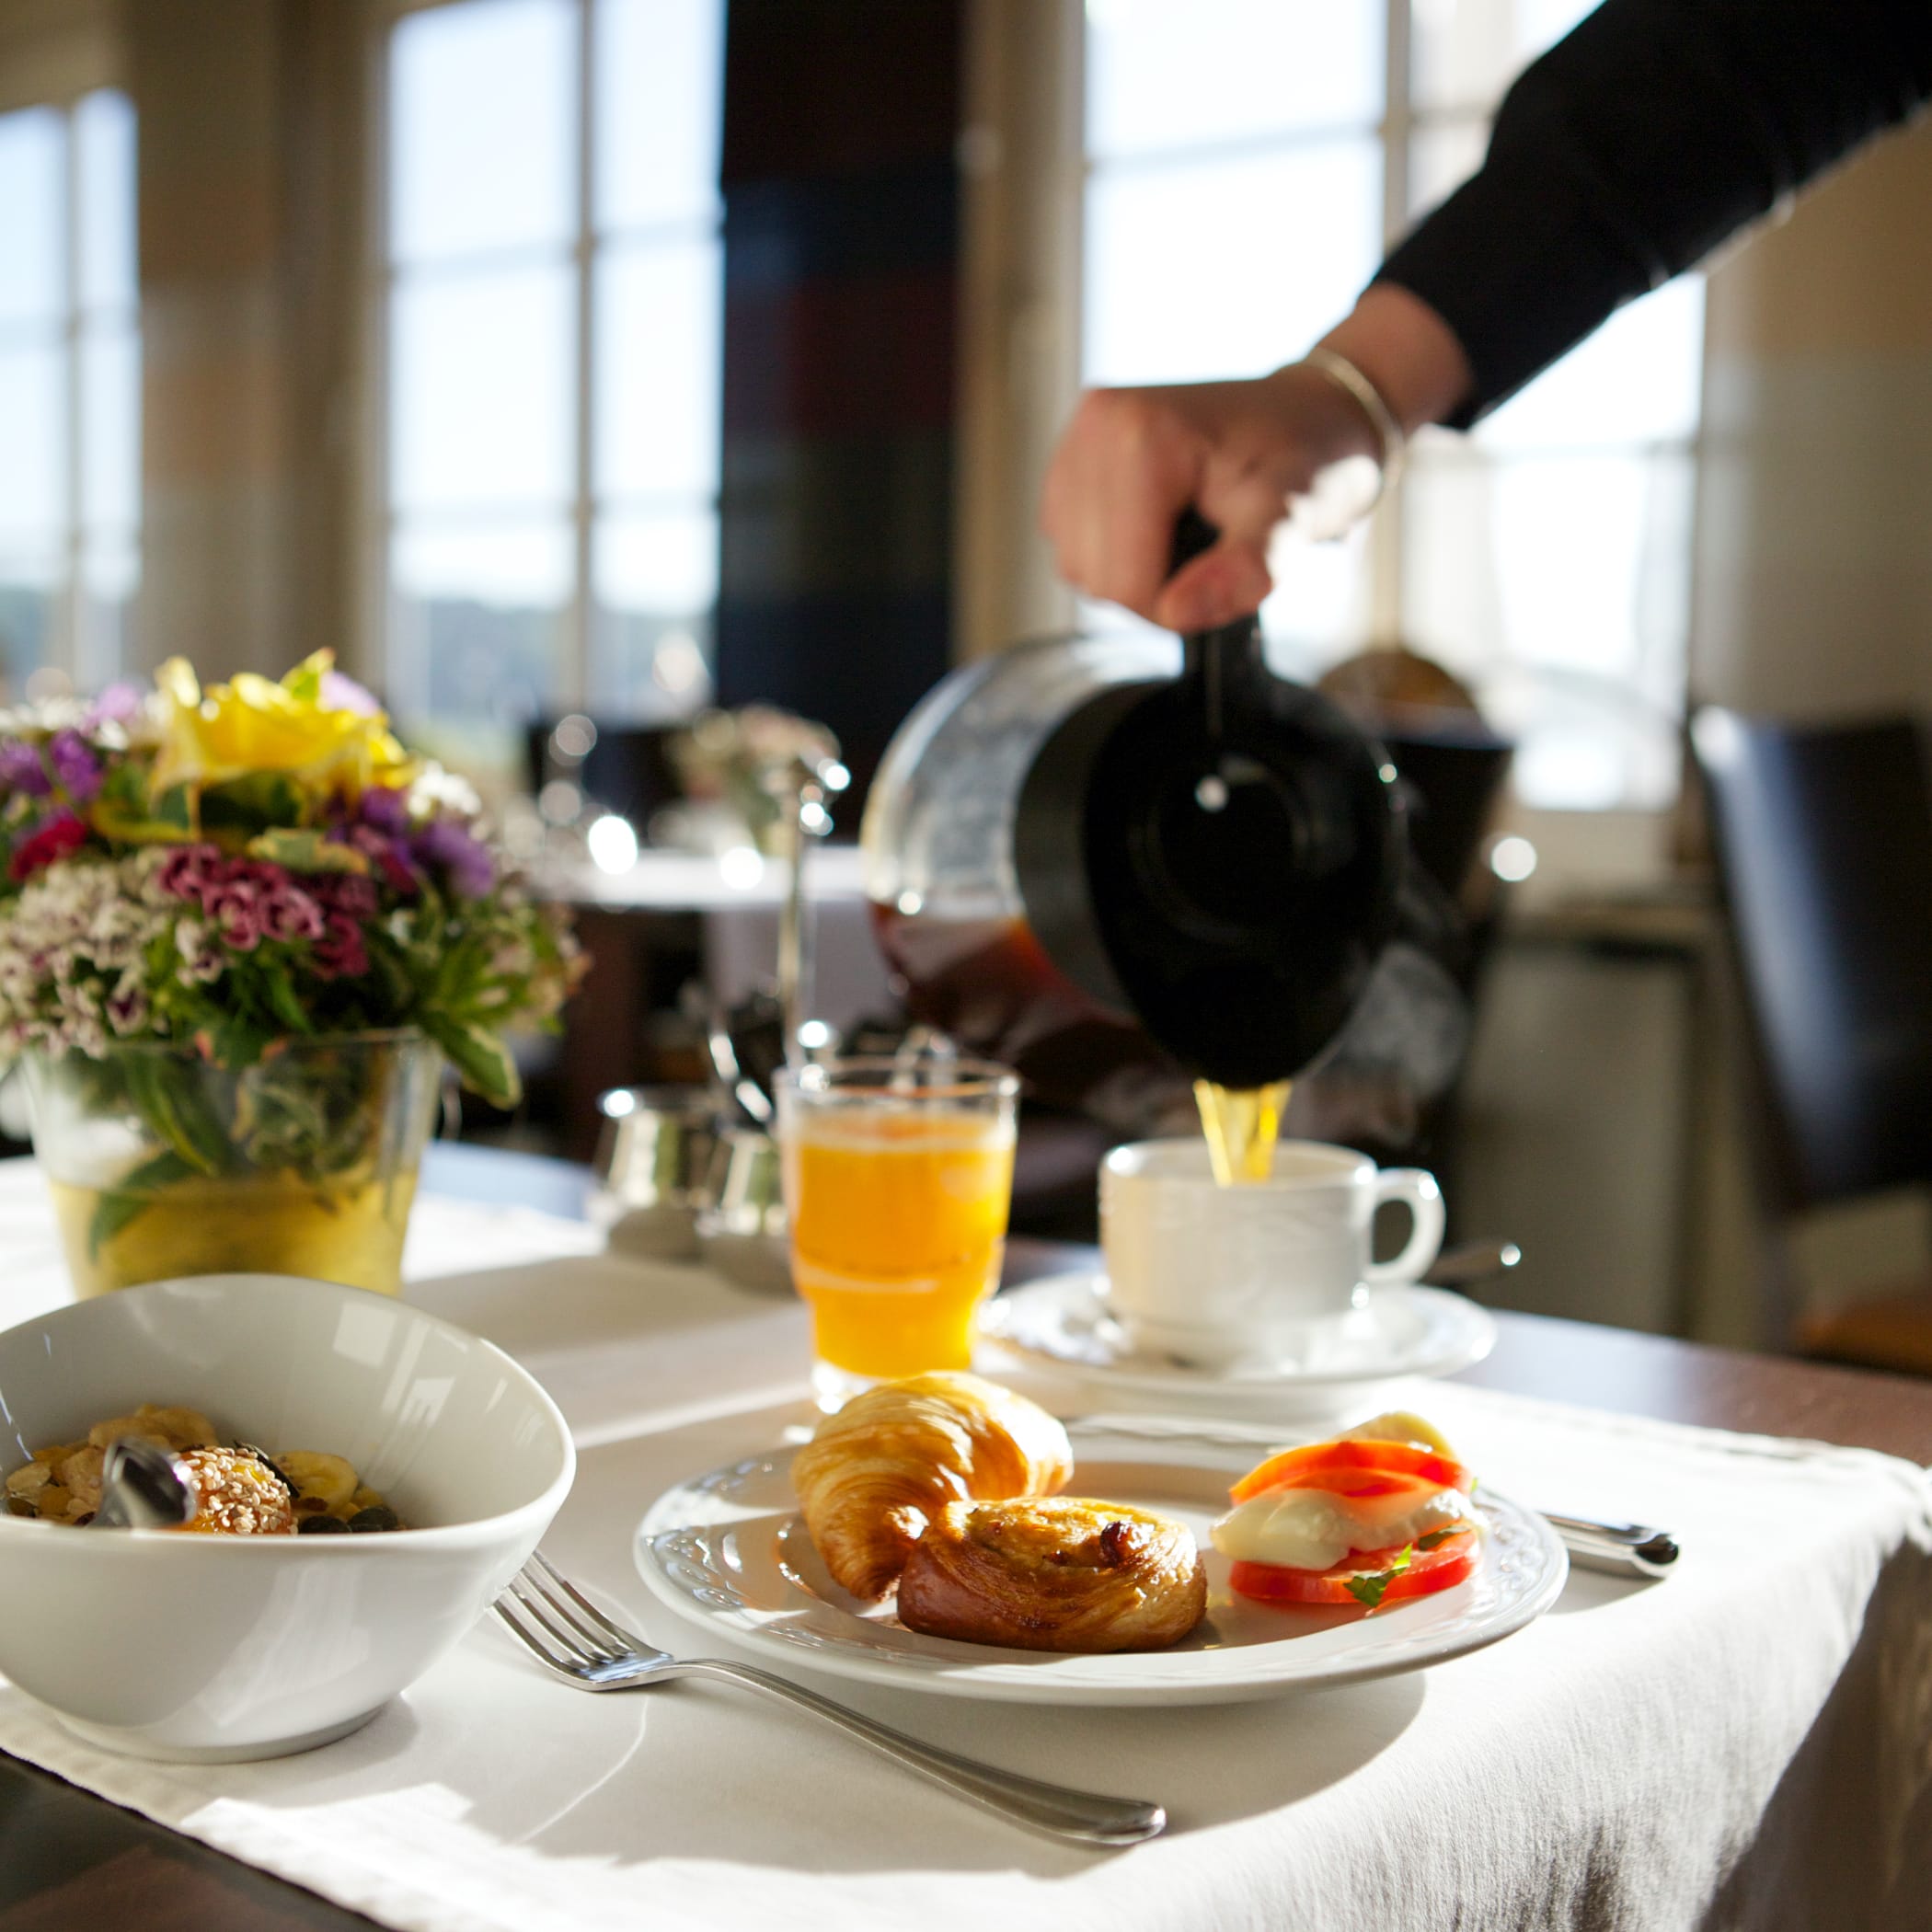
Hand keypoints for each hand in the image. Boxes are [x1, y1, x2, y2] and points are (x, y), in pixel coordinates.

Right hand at [1039, 284, 1473, 631]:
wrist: (1307, 415)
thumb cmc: (1308, 459)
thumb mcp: (1297, 516)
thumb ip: (1247, 568)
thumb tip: (1178, 613)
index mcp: (1143, 434)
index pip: (1123, 581)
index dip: (1178, 603)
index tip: (1228, 572)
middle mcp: (1097, 426)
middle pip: (1094, 577)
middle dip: (1156, 587)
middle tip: (1216, 552)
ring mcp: (1076, 441)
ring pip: (1077, 566)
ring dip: (1134, 572)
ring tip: (1192, 534)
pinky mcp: (1069, 462)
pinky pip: (1072, 546)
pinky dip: (1117, 553)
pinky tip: (1161, 525)